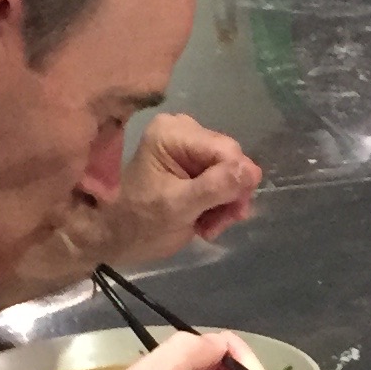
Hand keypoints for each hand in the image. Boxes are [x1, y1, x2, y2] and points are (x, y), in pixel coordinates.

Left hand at [78, 112, 263, 272]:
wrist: (118, 240)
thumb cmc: (140, 223)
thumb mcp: (179, 207)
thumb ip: (215, 187)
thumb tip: (251, 171)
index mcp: (173, 132)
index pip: (226, 150)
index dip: (236, 183)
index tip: (228, 215)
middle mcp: (183, 130)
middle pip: (232, 160)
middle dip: (229, 196)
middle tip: (214, 225)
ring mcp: (189, 146)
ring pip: (232, 172)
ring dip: (225, 203)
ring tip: (208, 226)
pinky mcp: (193, 161)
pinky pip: (224, 179)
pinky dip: (219, 203)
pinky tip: (205, 219)